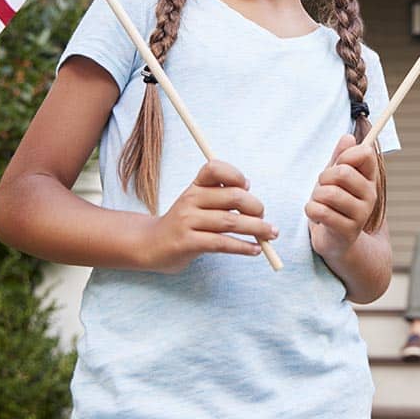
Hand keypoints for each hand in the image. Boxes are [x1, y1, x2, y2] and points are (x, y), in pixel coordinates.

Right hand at [143, 159, 277, 273]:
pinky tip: (255, 249)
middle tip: (264, 217)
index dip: (235, 174)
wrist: (149, 245)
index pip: (215, 169)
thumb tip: (251, 194)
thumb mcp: (198, 202)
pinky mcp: (187, 242)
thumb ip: (221, 196)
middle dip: (255, 207)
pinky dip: (243, 247)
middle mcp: (191, 199)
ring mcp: (188, 221)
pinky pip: (221, 243)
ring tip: (270, 234)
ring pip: (230, 222)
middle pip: (232, 197)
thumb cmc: (184, 223)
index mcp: (195, 186)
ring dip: (256, 228)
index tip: (247, 185)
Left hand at [306, 135, 377, 261]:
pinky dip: (311, 210)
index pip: (366, 153)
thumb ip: (340, 158)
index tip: (337, 164)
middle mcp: (370, 195)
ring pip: (329, 193)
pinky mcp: (348, 231)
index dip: (346, 154)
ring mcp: (361, 214)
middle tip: (322, 187)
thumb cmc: (334, 205)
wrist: (335, 241)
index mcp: (369, 178)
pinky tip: (316, 215)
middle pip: (343, 173)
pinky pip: (321, 211)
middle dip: (324, 178)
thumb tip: (348, 137)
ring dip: (315, 196)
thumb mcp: (336, 178)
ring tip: (318, 202)